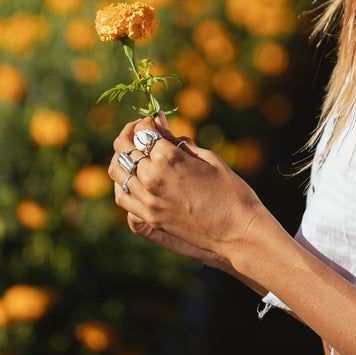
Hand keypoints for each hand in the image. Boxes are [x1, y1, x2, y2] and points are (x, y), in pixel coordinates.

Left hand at [107, 114, 266, 264]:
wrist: (238, 232)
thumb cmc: (231, 191)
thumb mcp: (208, 158)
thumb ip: (180, 142)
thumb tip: (161, 127)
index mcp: (169, 158)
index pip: (142, 130)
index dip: (147, 122)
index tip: (154, 122)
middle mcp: (152, 178)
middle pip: (124, 147)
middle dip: (131, 134)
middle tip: (141, 131)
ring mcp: (148, 201)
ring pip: (117, 171)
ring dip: (122, 156)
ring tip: (135, 152)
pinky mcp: (150, 218)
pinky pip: (123, 197)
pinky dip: (123, 182)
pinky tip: (133, 177)